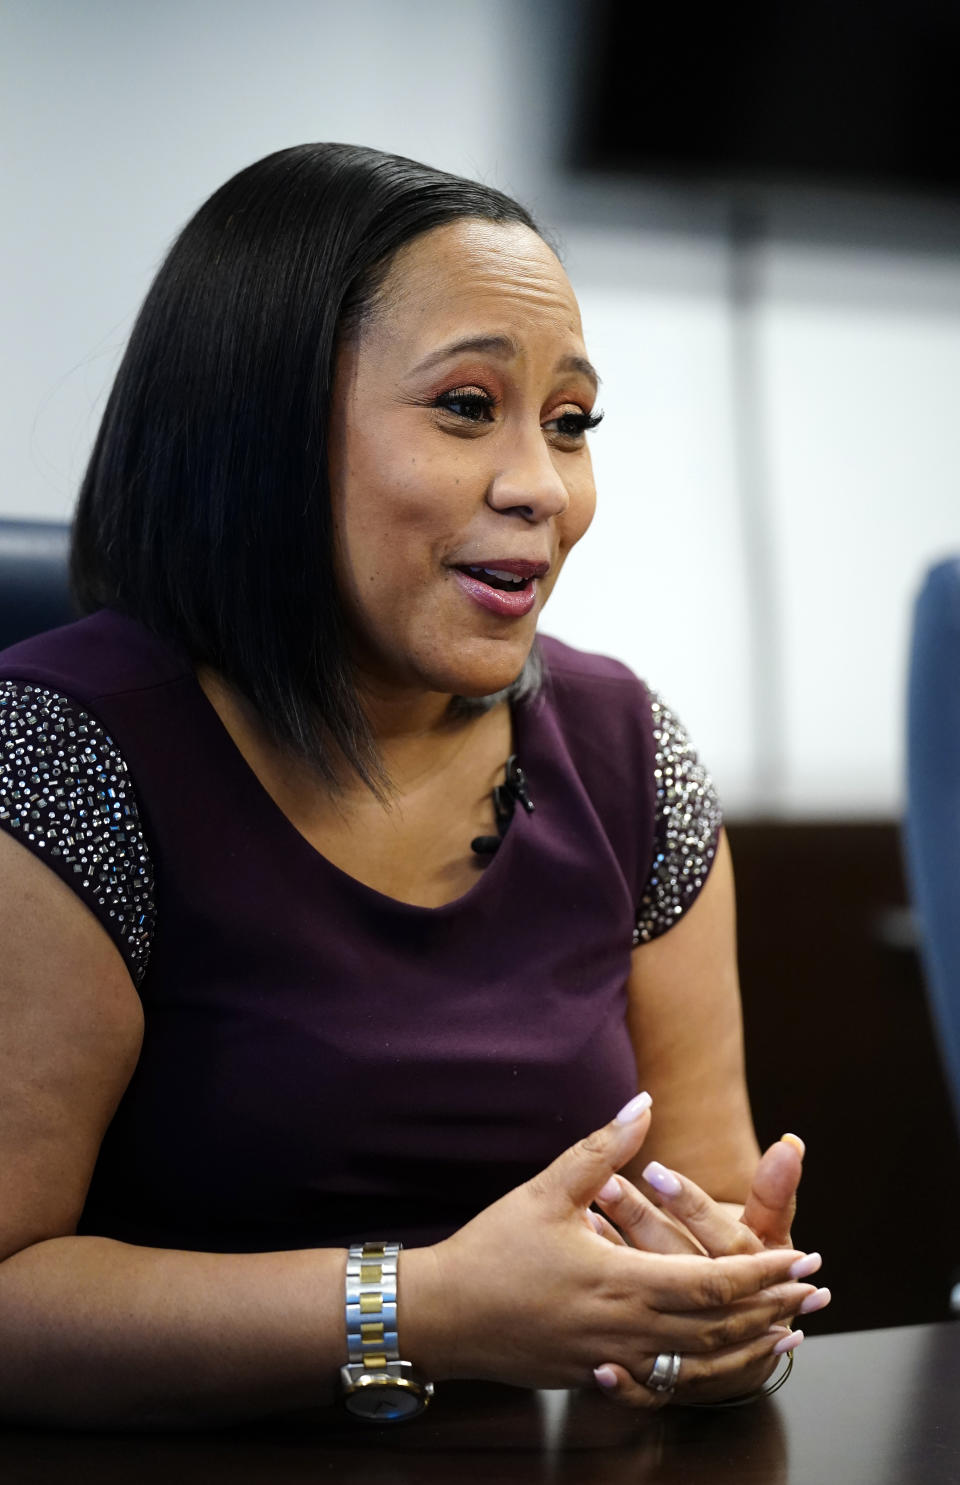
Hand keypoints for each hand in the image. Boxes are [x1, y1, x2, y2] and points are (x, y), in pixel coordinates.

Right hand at [403, 1096, 822, 1409]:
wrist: (443, 1316)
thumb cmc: (493, 1249)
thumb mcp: (547, 1189)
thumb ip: (603, 1149)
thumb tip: (644, 1103)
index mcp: (619, 1280)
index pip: (712, 1284)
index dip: (763, 1273)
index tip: (802, 1258)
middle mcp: (625, 1329)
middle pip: (717, 1327)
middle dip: (771, 1307)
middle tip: (813, 1292)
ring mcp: (612, 1362)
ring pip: (697, 1362)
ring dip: (749, 1344)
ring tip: (788, 1329)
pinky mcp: (596, 1377)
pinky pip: (666, 1384)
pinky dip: (706, 1372)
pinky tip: (721, 1362)